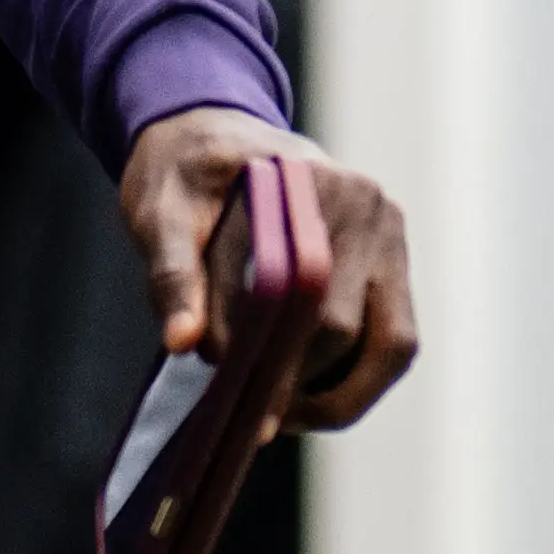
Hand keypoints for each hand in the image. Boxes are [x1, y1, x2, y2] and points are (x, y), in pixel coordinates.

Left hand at [120, 105, 416, 431]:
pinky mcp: (395, 259)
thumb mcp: (157, 212)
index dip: (263, 357)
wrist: (213, 133)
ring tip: (281, 420)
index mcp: (306, 183)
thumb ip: (171, 274)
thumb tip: (183, 343)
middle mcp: (362, 203)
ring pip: (386, 343)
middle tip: (247, 420)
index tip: (232, 404)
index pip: (293, 293)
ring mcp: (388, 232)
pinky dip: (358, 379)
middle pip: (340, 326)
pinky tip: (308, 401)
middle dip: (294, 382)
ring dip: (338, 395)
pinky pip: (394, 339)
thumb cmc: (181, 175)